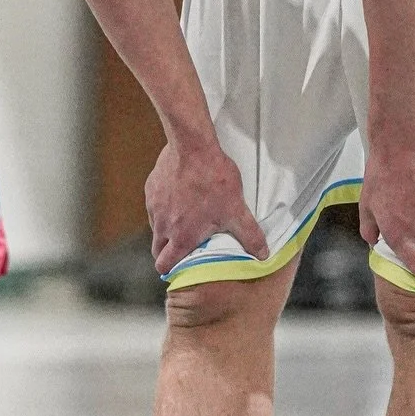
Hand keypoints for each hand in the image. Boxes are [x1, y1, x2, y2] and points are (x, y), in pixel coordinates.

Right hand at [145, 134, 269, 276]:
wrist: (192, 146)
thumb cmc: (213, 180)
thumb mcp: (236, 210)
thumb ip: (249, 236)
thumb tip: (263, 255)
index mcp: (181, 237)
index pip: (164, 265)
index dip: (171, 269)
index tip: (180, 267)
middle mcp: (162, 225)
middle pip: (156, 249)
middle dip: (167, 252)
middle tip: (183, 246)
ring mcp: (153, 207)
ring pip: (155, 227)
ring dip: (166, 228)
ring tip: (186, 218)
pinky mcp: (151, 189)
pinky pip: (155, 205)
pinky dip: (164, 206)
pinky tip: (180, 196)